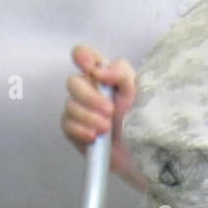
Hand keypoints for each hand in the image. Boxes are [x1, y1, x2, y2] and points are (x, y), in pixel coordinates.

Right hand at [61, 44, 144, 188]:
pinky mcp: (73, 130)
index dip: (82, 57)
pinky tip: (94, 137)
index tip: (90, 68)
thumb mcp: (137, 90)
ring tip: (107, 128)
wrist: (138, 152)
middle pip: (73, 82)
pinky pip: (67, 125)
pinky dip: (81, 130)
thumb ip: (120, 72)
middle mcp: (87, 89)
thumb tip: (97, 71)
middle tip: (110, 111)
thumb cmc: (140, 118)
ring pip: (70, 106)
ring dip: (89, 117)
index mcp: (102, 75)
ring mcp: (78, 110)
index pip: (83, 55)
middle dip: (91, 98)